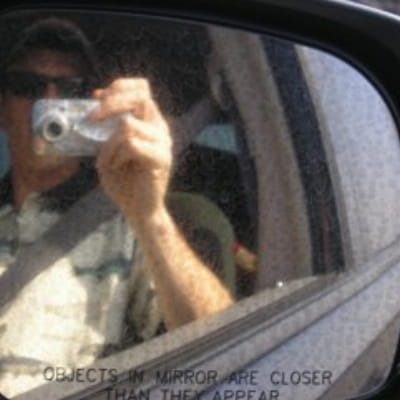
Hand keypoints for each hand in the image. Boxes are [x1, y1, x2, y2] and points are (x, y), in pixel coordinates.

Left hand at [92, 78, 172, 226]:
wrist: (138, 209)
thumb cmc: (124, 181)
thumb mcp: (109, 148)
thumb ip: (107, 128)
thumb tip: (95, 104)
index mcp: (149, 123)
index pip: (142, 89)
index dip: (119, 87)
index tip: (97, 96)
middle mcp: (160, 129)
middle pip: (141, 97)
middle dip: (111, 104)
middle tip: (93, 119)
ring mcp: (163, 143)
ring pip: (128, 126)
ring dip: (109, 144)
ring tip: (108, 161)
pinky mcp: (161, 158)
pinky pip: (131, 144)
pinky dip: (116, 155)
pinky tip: (118, 166)